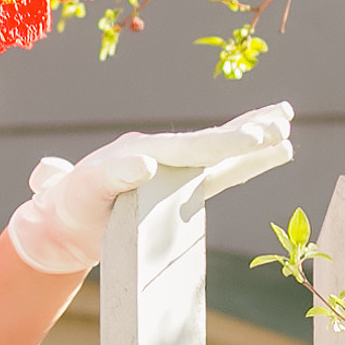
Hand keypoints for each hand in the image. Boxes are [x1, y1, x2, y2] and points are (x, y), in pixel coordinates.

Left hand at [0, 102, 293, 274]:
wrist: (59, 224)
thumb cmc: (64, 206)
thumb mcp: (75, 191)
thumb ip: (107, 176)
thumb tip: (143, 162)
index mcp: (140, 150)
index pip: (189, 147)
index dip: (221, 143)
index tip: (252, 136)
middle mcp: (162, 153)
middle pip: (211, 142)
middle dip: (247, 131)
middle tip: (281, 119)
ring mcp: (173, 168)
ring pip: (221, 151)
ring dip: (254, 139)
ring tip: (286, 124)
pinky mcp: (181, 186)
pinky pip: (221, 172)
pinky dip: (249, 162)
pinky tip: (280, 151)